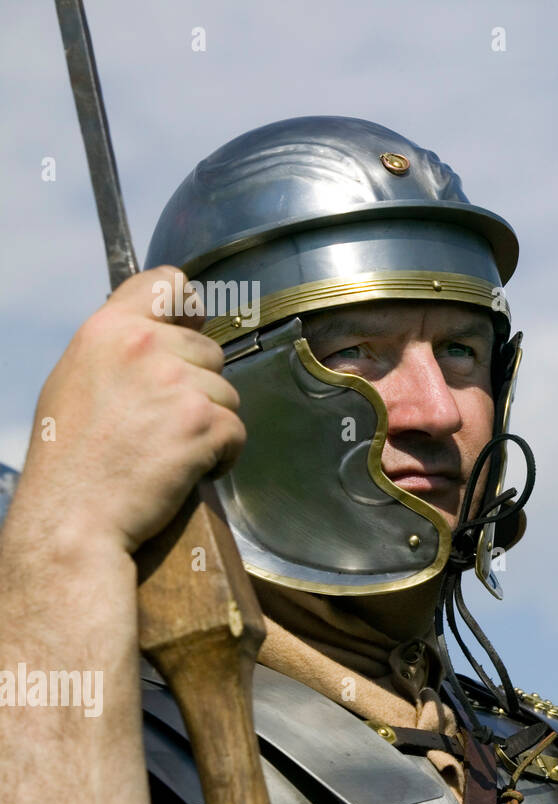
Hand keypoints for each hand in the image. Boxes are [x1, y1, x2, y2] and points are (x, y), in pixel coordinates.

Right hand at [16, 266, 244, 554]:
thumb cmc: (72, 457)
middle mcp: (145, 347)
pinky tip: (186, 469)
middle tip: (159, 423)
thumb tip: (163, 332)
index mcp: (109, 330)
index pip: (169, 283)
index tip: (189, 327)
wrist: (74, 516)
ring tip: (166, 449)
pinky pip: (237, 431)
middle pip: (209, 351)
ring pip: (227, 393)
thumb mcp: (78, 379)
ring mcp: (178, 384)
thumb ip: (120, 349)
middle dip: (197, 386)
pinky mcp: (204, 423)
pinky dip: (221, 454)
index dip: (187, 308)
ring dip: (209, 423)